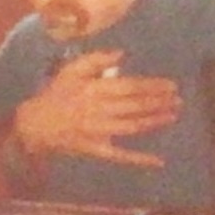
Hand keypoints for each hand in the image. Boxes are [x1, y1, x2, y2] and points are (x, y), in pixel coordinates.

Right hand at [11, 49, 176, 167]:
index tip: (171, 85)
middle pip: (135, 105)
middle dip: (159, 102)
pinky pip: (121, 156)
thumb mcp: (71, 70)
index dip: (152, 86)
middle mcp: (99, 110)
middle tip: (179, 99)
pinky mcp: (97, 149)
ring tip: (173, 115)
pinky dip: (140, 159)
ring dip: (155, 121)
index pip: (130, 86)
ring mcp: (99, 132)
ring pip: (133, 126)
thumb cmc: (55, 94)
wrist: (35, 124)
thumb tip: (121, 54)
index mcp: (94, 89)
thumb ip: (96, 59)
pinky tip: (158, 161)